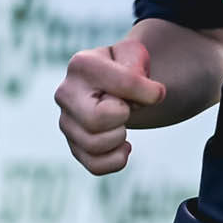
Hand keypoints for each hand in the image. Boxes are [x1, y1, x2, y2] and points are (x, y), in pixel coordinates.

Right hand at [57, 37, 167, 176]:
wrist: (117, 86)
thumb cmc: (127, 69)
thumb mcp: (135, 56)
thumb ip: (138, 65)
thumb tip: (151, 94)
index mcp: (82, 64)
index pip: (125, 84)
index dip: (150, 93)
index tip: (157, 91)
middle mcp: (66, 93)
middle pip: (96, 119)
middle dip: (123, 117)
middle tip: (127, 109)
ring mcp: (66, 122)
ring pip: (95, 145)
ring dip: (120, 138)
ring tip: (123, 125)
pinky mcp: (74, 146)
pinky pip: (95, 166)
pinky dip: (116, 160)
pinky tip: (123, 147)